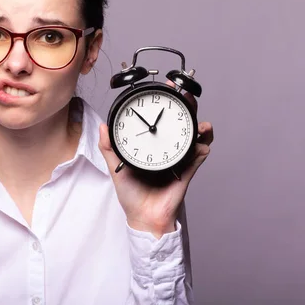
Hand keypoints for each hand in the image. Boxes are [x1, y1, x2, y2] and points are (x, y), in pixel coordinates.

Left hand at [98, 82, 213, 238]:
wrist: (143, 216)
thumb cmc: (131, 194)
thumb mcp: (115, 167)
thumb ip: (108, 147)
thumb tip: (102, 126)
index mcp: (152, 144)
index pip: (160, 119)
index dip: (165, 103)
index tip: (166, 88)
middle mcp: (168, 148)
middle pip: (182, 122)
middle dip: (187, 106)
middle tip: (185, 95)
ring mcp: (179, 158)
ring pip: (195, 136)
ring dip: (201, 126)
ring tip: (199, 121)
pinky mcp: (187, 170)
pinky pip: (198, 156)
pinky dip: (202, 146)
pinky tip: (201, 142)